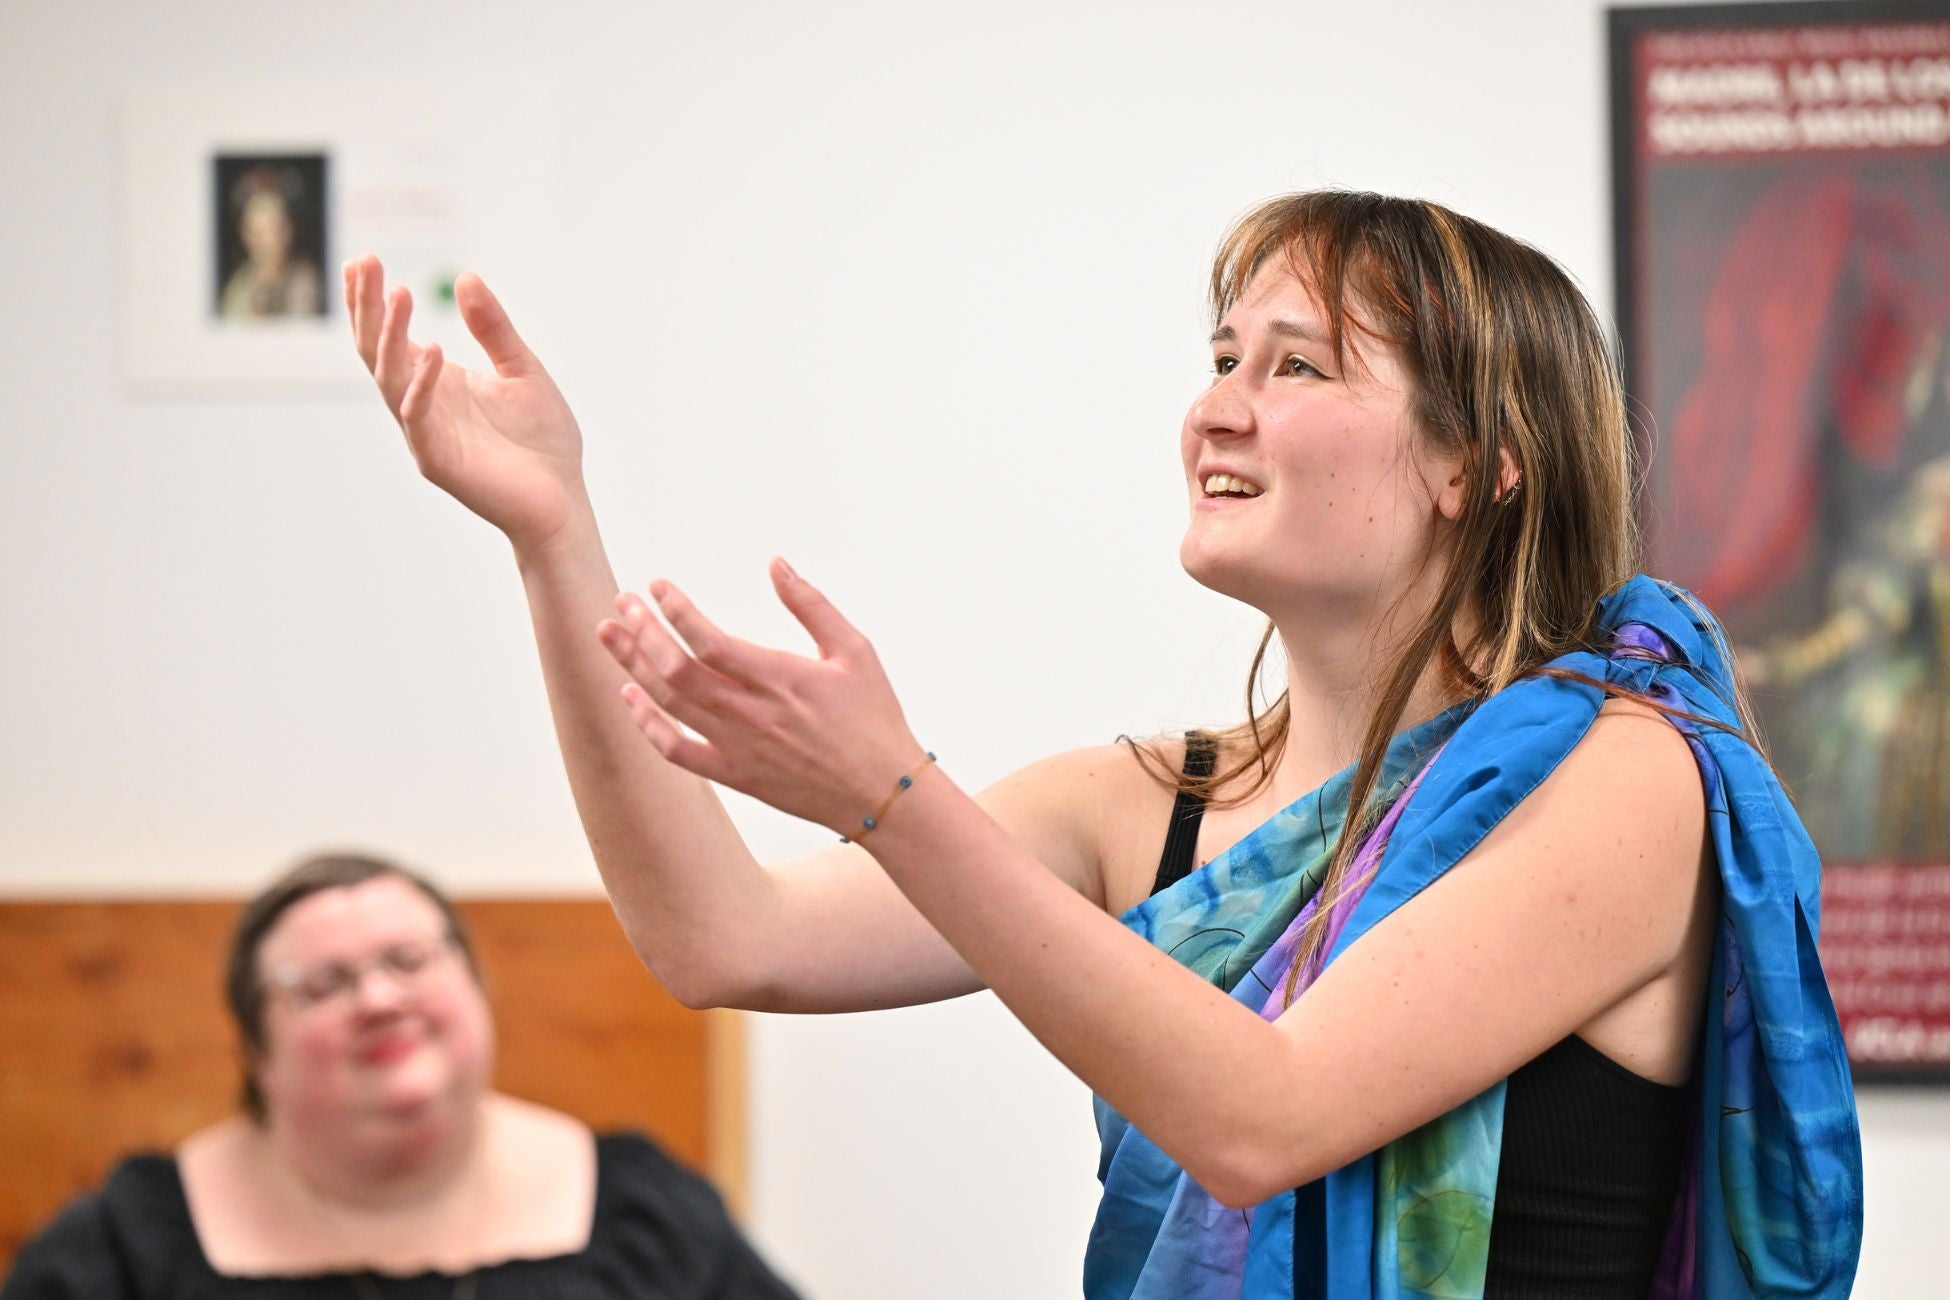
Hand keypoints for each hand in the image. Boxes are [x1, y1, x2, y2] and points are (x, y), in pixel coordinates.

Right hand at [346, 255, 587, 551]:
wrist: (562, 500)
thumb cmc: (543, 441)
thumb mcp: (522, 370)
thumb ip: (493, 329)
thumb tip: (466, 278)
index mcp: (436, 382)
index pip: (390, 336)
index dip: (373, 301)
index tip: (364, 260)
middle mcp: (421, 404)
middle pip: (378, 350)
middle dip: (368, 308)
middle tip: (363, 263)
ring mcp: (424, 433)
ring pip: (391, 379)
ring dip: (391, 335)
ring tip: (397, 292)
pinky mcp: (438, 460)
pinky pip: (419, 418)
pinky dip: (423, 384)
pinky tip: (434, 350)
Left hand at [596, 558, 927, 836]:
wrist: (881, 792)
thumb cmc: (873, 717)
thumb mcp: (854, 650)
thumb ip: (811, 604)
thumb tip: (776, 564)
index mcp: (780, 678)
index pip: (709, 640)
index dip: (675, 610)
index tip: (657, 586)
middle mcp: (751, 714)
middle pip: (676, 669)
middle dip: (642, 631)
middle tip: (623, 601)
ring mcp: (738, 748)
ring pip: (669, 703)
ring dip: (633, 665)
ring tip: (610, 635)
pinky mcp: (735, 776)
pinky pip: (677, 751)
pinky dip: (647, 724)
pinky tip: (630, 696)